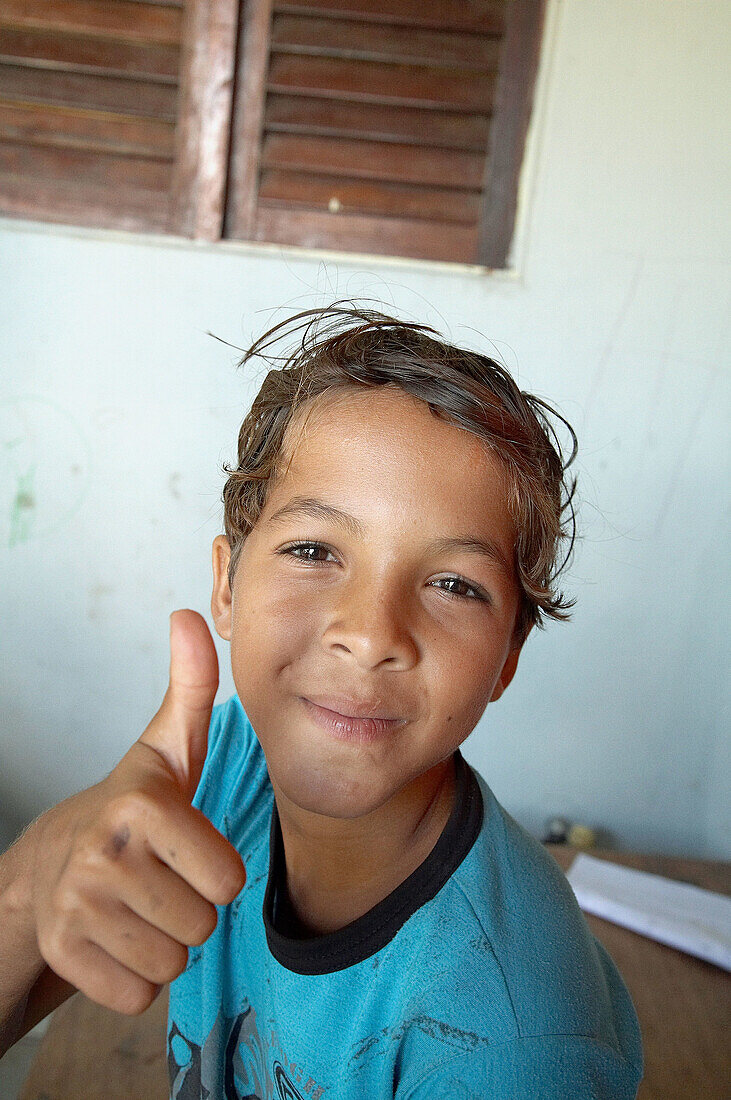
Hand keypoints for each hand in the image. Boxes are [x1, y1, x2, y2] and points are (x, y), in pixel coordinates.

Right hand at [26, 610, 245, 1014]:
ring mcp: (76, 910)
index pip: (229, 881)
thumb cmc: (131, 809)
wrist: (51, 863)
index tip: (184, 850)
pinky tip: (116, 935)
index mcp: (141, 806)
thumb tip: (189, 614)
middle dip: (190, 910)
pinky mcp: (64, 956)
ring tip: (138, 904)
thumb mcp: (167, 748)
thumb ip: (191, 686)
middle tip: (159, 879)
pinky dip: (134, 976)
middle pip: (203, 927)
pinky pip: (138, 996)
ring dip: (165, 942)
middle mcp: (102, 856)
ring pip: (174, 963)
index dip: (216, 871)